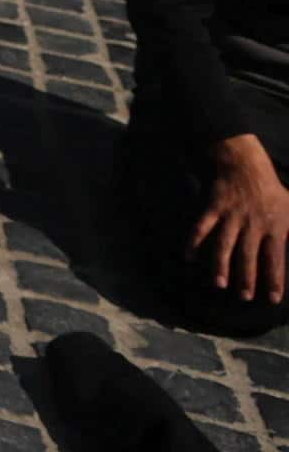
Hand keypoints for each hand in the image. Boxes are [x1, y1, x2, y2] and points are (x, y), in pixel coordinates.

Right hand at [192, 137, 288, 303]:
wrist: (246, 165)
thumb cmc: (273, 191)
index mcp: (275, 226)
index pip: (275, 258)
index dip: (275, 279)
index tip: (273, 298)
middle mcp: (252, 224)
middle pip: (248, 255)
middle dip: (246, 277)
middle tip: (244, 297)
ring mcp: (231, 216)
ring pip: (224, 244)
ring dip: (220, 264)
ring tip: (219, 284)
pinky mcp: (214, 208)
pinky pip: (201, 227)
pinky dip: (193, 242)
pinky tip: (188, 257)